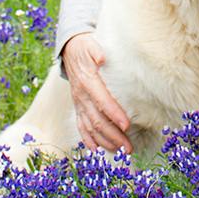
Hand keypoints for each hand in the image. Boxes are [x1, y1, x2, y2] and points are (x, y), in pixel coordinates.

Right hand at [60, 33, 132, 153]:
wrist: (70, 51)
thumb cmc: (85, 49)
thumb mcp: (91, 45)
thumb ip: (96, 51)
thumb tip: (102, 57)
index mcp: (87, 82)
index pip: (102, 101)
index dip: (114, 114)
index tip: (127, 125)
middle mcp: (81, 96)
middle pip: (97, 120)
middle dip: (114, 135)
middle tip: (129, 147)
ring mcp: (78, 104)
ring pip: (90, 128)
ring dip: (105, 142)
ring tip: (121, 152)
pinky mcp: (78, 107)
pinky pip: (81, 127)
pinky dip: (89, 140)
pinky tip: (98, 151)